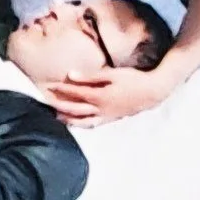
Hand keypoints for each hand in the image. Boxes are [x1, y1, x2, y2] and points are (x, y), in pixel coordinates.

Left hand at [45, 65, 173, 127]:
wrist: (152, 92)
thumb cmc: (133, 80)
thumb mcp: (112, 74)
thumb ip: (91, 76)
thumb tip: (70, 74)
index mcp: (100, 96)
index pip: (75, 94)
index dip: (61, 90)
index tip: (49, 86)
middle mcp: (101, 109)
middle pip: (75, 110)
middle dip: (60, 106)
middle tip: (47, 103)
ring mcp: (106, 116)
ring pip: (83, 121)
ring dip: (69, 119)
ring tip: (57, 117)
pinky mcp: (112, 119)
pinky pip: (94, 125)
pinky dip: (83, 125)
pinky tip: (77, 123)